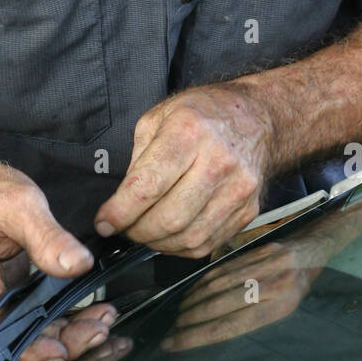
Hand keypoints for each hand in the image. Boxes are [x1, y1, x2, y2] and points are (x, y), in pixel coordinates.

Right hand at [0, 158, 115, 360]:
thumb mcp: (20, 203)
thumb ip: (49, 237)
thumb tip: (77, 264)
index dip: (34, 343)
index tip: (69, 343)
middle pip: (12, 340)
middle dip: (61, 341)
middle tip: (99, 328)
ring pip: (20, 339)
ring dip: (62, 336)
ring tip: (98, 321)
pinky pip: (21, 326)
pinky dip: (52, 326)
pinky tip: (80, 318)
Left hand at [94, 82, 273, 256]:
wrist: (256, 117)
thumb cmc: (204, 114)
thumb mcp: (159, 117)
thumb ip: (138, 158)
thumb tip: (122, 200)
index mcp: (189, 132)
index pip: (148, 186)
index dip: (120, 211)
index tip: (105, 221)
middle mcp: (218, 161)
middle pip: (168, 218)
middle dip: (136, 231)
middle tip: (124, 227)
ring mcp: (238, 189)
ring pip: (188, 238)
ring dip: (157, 243)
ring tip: (145, 231)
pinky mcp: (248, 210)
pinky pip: (208, 243)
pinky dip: (181, 246)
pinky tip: (170, 233)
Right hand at [161, 238, 324, 351]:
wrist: (315, 251)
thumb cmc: (300, 291)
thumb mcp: (288, 311)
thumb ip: (256, 320)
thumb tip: (215, 335)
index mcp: (281, 308)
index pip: (230, 326)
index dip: (198, 337)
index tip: (174, 345)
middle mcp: (271, 285)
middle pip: (219, 306)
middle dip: (190, 321)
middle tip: (169, 334)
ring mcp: (263, 264)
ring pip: (218, 285)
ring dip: (192, 302)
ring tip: (177, 317)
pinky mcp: (256, 250)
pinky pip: (223, 268)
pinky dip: (202, 282)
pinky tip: (190, 294)